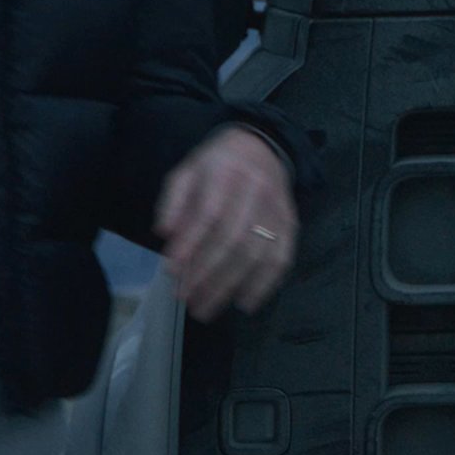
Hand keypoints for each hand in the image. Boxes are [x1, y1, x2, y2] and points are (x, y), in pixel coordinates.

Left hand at [154, 125, 298, 322]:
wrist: (262, 146)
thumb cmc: (216, 164)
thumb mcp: (187, 172)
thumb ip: (174, 202)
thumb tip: (164, 234)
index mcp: (225, 172)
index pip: (210, 214)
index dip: (192, 244)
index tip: (172, 271)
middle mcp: (255, 190)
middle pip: (234, 238)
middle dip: (208, 273)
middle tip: (187, 300)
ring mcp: (276, 208)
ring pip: (257, 252)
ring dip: (231, 285)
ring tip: (207, 308)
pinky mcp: (290, 223)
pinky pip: (282, 257)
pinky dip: (265, 283)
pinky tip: (246, 303)